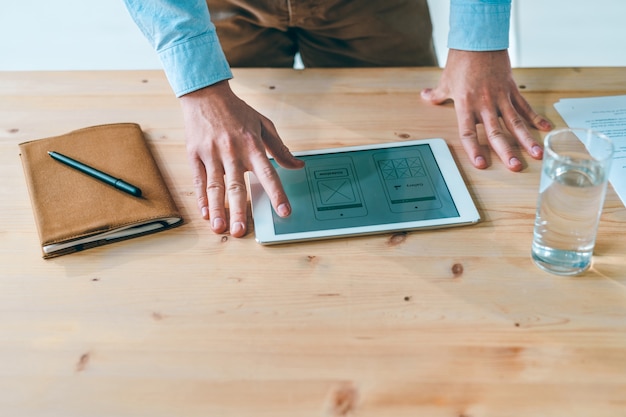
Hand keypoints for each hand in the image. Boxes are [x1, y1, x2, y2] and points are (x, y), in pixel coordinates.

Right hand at [180, 80, 303, 236]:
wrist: (205, 94)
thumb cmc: (237, 111)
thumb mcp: (264, 125)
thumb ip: (280, 149)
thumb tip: (298, 165)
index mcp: (252, 145)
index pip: (267, 173)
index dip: (276, 194)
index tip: (284, 211)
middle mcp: (232, 151)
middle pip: (236, 185)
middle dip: (239, 210)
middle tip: (241, 231)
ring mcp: (211, 153)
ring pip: (215, 186)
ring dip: (217, 209)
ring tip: (220, 227)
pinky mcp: (195, 154)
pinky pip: (198, 180)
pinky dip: (201, 198)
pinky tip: (205, 213)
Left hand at [421, 49, 551, 170]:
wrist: (479, 40)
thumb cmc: (461, 61)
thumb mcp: (446, 81)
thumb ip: (437, 94)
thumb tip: (425, 96)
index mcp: (466, 105)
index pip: (469, 132)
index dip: (474, 149)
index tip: (480, 164)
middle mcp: (485, 105)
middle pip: (496, 132)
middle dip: (507, 151)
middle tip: (515, 167)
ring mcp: (501, 98)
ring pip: (516, 123)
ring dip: (527, 140)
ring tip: (537, 154)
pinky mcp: (512, 89)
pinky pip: (525, 106)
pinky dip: (535, 117)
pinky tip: (545, 128)